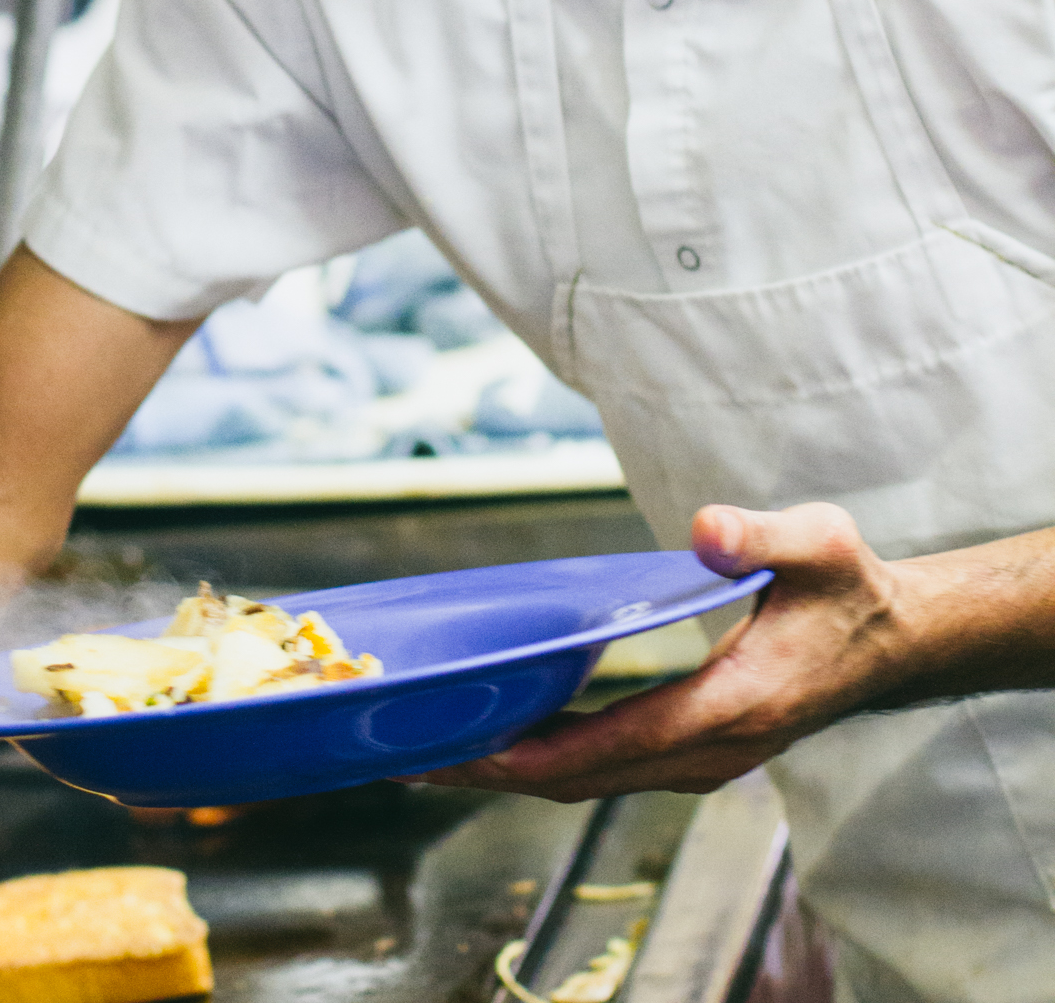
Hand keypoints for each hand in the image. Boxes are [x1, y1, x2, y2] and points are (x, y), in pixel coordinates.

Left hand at [423, 502, 915, 800]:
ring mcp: (705, 759)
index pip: (626, 739)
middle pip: (592, 776)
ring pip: (596, 779)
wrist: (893, 642)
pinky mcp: (696, 752)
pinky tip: (503, 740)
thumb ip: (762, 535)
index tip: (482, 752)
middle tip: (414, 758)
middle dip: (503, 770)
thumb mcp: (820, 542)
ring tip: (435, 755)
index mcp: (736, 705)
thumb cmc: (848, 588)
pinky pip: (610, 767)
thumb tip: (706, 528)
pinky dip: (552, 760)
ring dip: (518, 771)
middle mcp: (714, 749)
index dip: (550, 751)